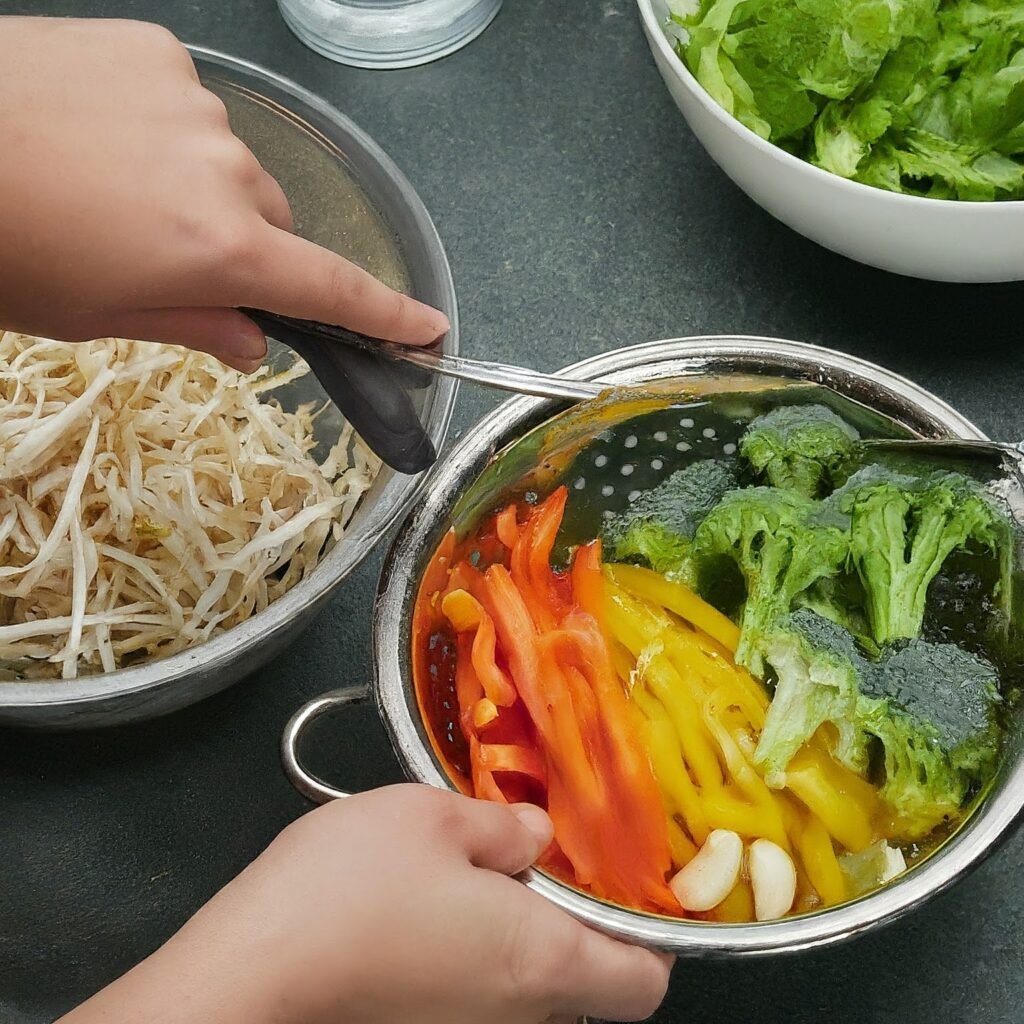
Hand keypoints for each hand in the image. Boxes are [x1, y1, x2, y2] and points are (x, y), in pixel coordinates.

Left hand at [0, 17, 447, 370]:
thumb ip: (193, 324)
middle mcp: (226, 171)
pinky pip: (190, 109)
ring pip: (232, 165)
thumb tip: (251, 339)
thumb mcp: (96, 315)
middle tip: (168, 257)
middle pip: (273, 222)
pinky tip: (103, 137)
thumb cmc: (1, 248)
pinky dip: (165, 132)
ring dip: (198, 187)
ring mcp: (194, 103)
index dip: (383, 315)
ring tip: (114, 189)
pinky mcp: (157, 54)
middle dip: (241, 247)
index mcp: (218, 249)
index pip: (329, 289)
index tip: (427, 328)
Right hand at [59, 785, 670, 1023]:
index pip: (646, 979)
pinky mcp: (421, 1022)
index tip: (633, 875)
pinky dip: (485, 941)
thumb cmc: (350, 889)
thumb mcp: (432, 817)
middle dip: (585, 914)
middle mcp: (517, 1013)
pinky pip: (483, 984)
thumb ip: (501, 825)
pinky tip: (446, 888)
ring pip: (533, 980)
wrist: (247, 977)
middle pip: (591, 979)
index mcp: (542, 960)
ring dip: (530, 922)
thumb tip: (537, 835)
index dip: (656, 932)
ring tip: (498, 852)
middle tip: (560, 845)